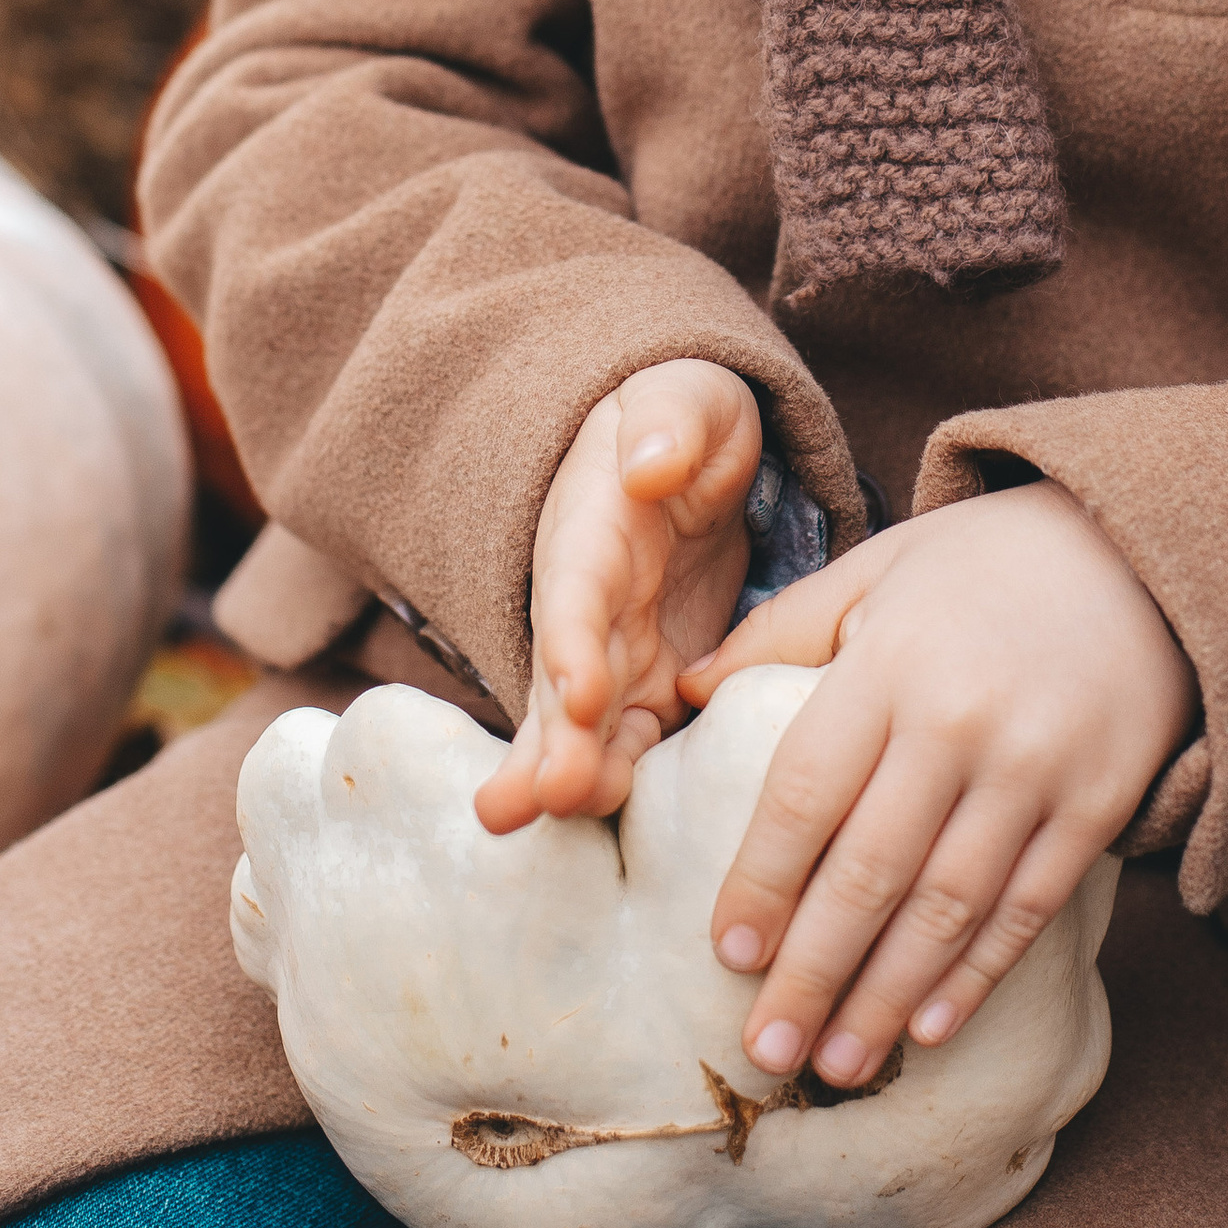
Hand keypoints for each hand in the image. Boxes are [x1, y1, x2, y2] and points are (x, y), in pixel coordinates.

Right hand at [475, 362, 762, 834]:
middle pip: (563, 678)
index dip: (573, 643)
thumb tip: (652, 464)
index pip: (575, 592)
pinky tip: (605, 828)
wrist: (677, 457)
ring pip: (584, 729)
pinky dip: (618, 786)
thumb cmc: (682, 425)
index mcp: (590, 535)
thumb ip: (670, 421)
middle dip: (556, 737)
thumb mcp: (682, 399)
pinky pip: (632, 744)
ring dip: (570, 775)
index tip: (581, 691)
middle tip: (545, 796)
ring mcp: (611, 655)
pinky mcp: (649, 689)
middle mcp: (586, 607)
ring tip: (551, 818)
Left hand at [677, 484, 1196, 1089]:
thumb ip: (785, 629)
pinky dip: (976, 976)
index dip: (762, 879)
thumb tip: (684, 690)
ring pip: (946, 908)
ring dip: (885, 998)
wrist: (1144, 549)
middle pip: (869, 869)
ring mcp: (1036, 769)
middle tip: (764, 1050)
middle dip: (811, 971)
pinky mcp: (1098, 804)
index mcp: (888, 661)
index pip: (806, 790)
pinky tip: (928, 1029)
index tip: (727, 953)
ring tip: (836, 1066)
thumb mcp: (878, 569)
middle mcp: (958, 721)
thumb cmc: (985, 563)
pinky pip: (1027, 908)